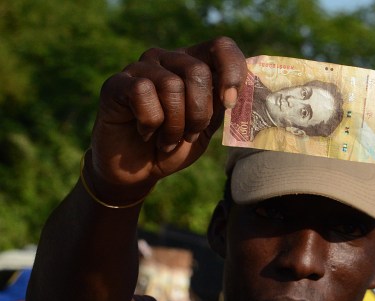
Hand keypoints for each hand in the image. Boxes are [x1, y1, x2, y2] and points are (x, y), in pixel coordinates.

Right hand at [86, 37, 247, 203]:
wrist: (139, 170)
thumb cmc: (176, 145)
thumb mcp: (208, 127)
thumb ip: (224, 105)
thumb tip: (248, 88)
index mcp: (195, 64)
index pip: (221, 47)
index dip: (232, 72)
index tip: (230, 104)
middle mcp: (169, 59)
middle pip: (198, 71)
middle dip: (199, 114)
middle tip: (188, 135)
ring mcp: (141, 68)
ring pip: (172, 86)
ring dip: (175, 126)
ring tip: (167, 139)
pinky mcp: (117, 83)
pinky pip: (143, 93)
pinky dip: (150, 123)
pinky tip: (144, 132)